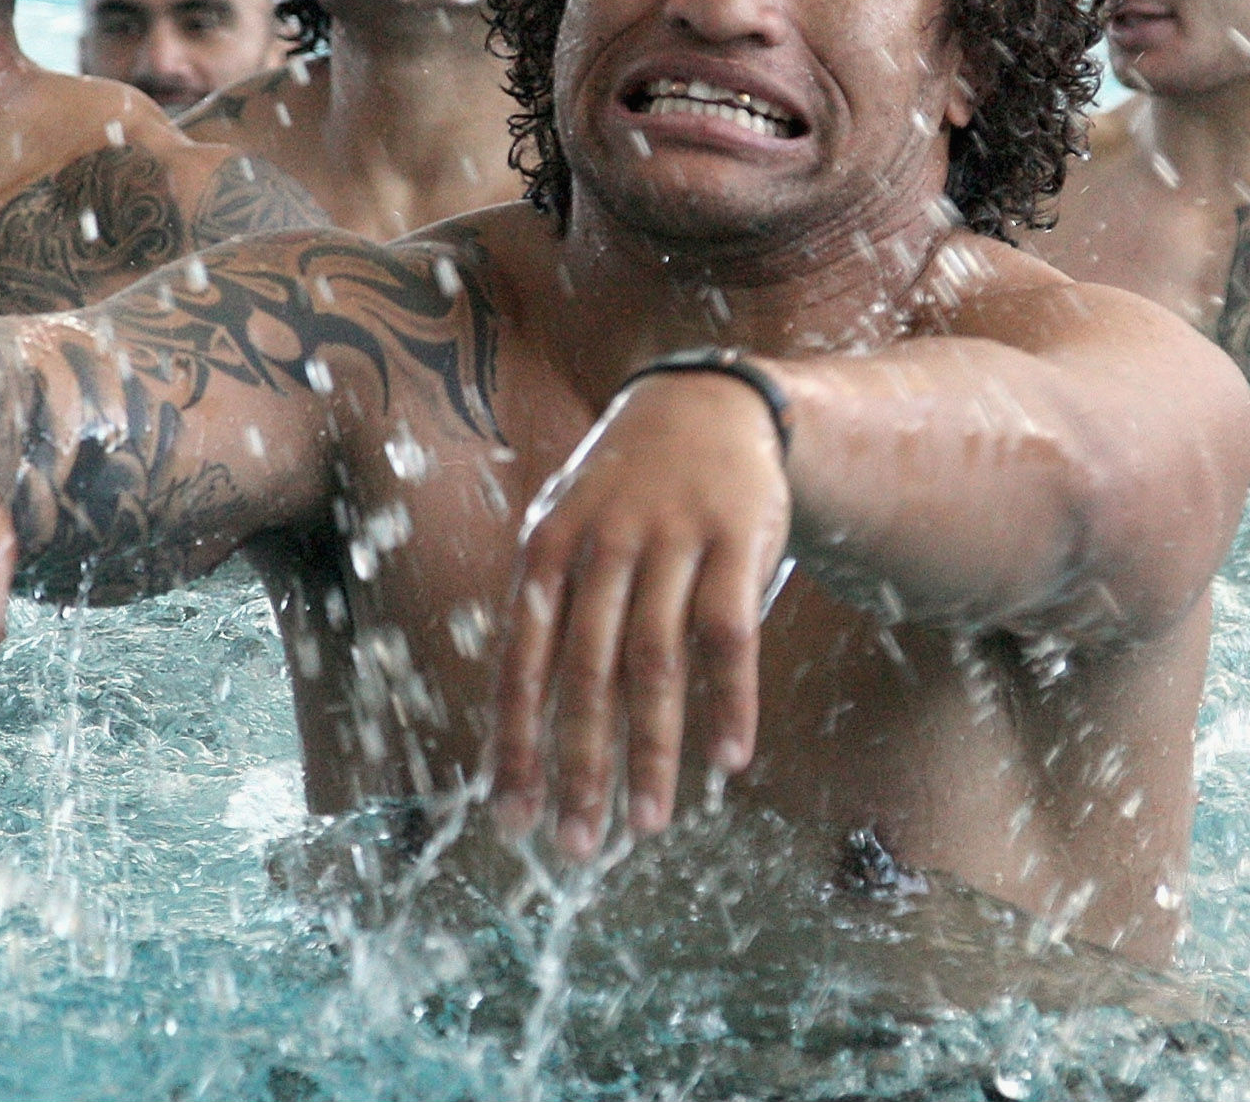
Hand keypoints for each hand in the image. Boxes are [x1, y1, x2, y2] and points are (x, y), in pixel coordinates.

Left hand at [489, 369, 790, 858]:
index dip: (517, 745)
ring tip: (645, 827)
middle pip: (587, 676)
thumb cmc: (625, 492)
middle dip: (579, 768)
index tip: (513, 818)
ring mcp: (671, 541)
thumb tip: (516, 724)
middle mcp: (603, 546)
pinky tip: (728, 761)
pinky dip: (729, 703)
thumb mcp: (568, 528)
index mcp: (547, 550)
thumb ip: (548, 610)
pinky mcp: (736, 540)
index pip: (524, 663)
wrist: (710, 403)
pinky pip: (730, 637)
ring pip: (656, 665)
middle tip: (575, 846)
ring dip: (651, 754)